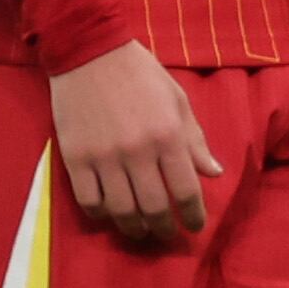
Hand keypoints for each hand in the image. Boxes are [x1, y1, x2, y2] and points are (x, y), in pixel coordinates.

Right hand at [50, 43, 220, 243]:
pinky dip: (100, 213)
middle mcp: (138, 152)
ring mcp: (103, 157)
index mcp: (168, 137)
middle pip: (154, 207)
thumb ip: (195, 140)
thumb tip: (214, 173)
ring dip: (133, 227)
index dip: (194, 215)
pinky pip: (88, 199)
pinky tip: (109, 213)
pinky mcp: (74, 158)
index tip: (195, 226)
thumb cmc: (141, 74)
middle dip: (165, 228)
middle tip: (168, 235)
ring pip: (121, 210)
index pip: (186, 190)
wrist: (90, 52)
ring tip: (141, 230)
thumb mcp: (178, 101)